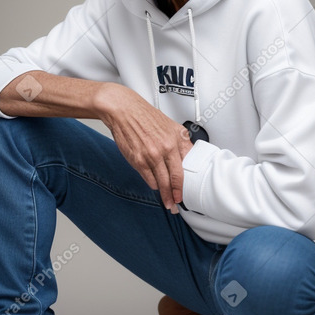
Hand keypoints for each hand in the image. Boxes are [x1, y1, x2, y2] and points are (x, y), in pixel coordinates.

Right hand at [96, 83, 192, 210]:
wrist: (124, 110)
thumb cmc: (145, 116)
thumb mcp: (171, 125)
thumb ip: (182, 141)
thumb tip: (190, 155)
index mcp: (174, 141)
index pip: (184, 169)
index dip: (185, 185)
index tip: (185, 194)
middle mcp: (164, 149)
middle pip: (173, 180)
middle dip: (175, 195)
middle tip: (176, 204)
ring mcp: (150, 156)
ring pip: (160, 183)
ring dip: (164, 194)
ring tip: (166, 200)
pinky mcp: (137, 160)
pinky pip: (148, 179)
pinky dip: (152, 184)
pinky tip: (154, 185)